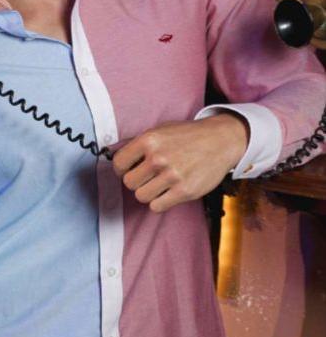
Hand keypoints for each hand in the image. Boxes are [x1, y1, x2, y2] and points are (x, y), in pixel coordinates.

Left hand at [112, 113, 248, 212]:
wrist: (221, 140)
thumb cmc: (187, 136)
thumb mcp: (160, 131)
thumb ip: (139, 144)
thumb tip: (115, 158)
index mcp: (149, 140)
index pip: (118, 164)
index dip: (122, 170)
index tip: (130, 170)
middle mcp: (159, 158)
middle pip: (129, 183)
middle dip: (136, 182)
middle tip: (148, 177)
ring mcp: (172, 175)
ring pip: (141, 196)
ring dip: (148, 193)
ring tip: (159, 184)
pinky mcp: (184, 191)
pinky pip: (156, 206)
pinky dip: (160, 202)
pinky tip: (168, 192)